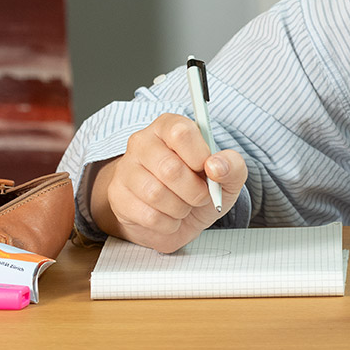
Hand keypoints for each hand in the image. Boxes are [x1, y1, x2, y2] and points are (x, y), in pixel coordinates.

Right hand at [88, 113, 248, 252]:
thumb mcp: (227, 176)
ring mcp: (126, 168)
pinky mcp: (117, 196)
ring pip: (156, 194)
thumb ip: (232, 165)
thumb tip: (216, 165)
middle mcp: (143, 142)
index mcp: (170, 126)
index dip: (200, 157)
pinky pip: (147, 215)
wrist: (176, 217)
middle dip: (194, 191)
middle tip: (200, 196)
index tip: (207, 170)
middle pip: (170, 168)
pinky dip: (167, 223)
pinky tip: (168, 216)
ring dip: (180, 208)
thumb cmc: (199, 188)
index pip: (181, 132)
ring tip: (183, 206)